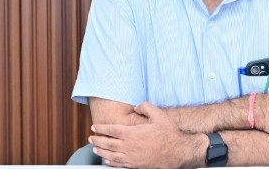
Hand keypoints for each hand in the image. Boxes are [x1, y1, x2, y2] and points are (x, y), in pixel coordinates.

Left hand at [90, 102, 205, 168]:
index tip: (94, 127)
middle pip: (107, 143)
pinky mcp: (136, 165)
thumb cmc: (168, 134)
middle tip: (91, 138)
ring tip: (95, 148)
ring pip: (111, 154)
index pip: (111, 130)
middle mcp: (129, 146)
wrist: (177, 152)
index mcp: (132, 133)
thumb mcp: (158, 115)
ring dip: (101, 151)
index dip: (101, 128)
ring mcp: (131, 157)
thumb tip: (136, 106)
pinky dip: (110, 162)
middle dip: (97, 140)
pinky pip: (119, 164)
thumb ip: (145, 107)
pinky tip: (107, 160)